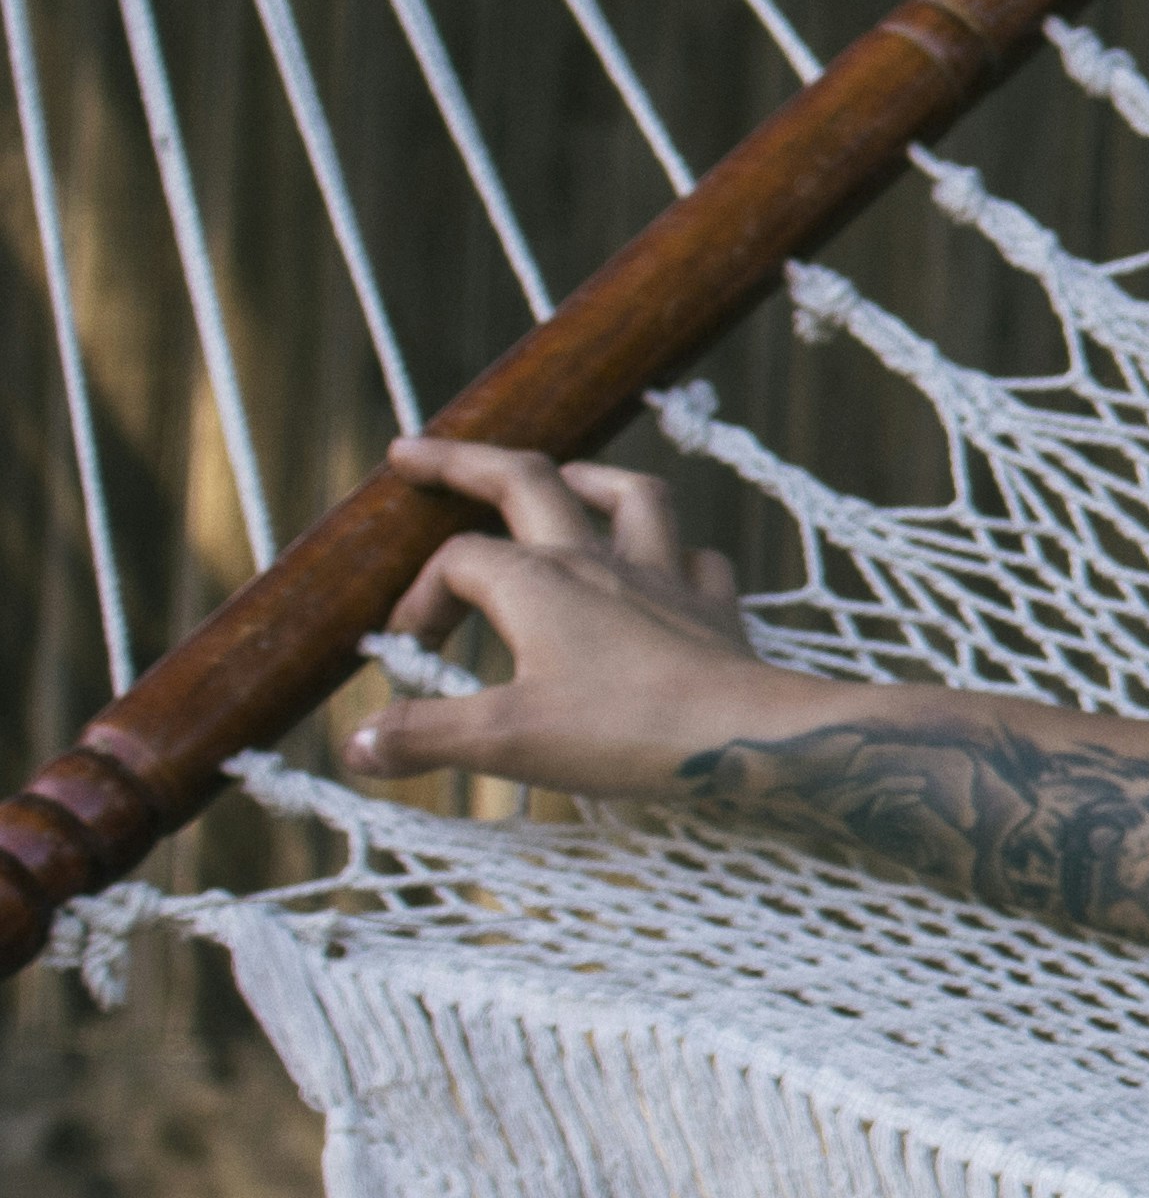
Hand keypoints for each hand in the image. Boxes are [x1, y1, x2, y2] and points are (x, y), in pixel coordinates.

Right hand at [342, 439, 804, 797]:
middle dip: (463, 462)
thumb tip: (353, 744)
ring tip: (563, 476)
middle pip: (525, 482)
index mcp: (537, 582)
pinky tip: (666, 566)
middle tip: (412, 453)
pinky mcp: (714, 611)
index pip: (456, 562)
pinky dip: (676, 554)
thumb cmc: (624, 731)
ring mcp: (663, 580)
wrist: (746, 737)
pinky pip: (698, 559)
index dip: (419, 600)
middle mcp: (599, 563)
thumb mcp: (503, 740)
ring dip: (589, 479)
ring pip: (630, 496)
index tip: (406, 656)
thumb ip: (424, 736)